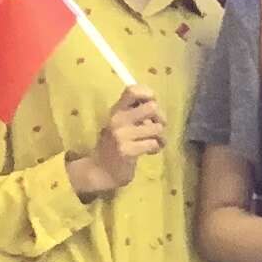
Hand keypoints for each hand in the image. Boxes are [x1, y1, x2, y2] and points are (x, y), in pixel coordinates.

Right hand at [69, 84, 167, 199]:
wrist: (100, 171)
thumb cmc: (114, 145)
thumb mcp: (120, 124)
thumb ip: (134, 112)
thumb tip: (154, 102)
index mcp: (116, 110)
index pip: (132, 90)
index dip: (148, 93)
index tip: (152, 103)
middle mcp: (118, 120)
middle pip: (152, 107)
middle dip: (161, 117)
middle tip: (157, 127)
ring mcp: (122, 136)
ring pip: (157, 127)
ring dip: (160, 136)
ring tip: (153, 142)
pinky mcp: (127, 151)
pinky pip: (153, 143)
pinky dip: (156, 148)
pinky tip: (150, 152)